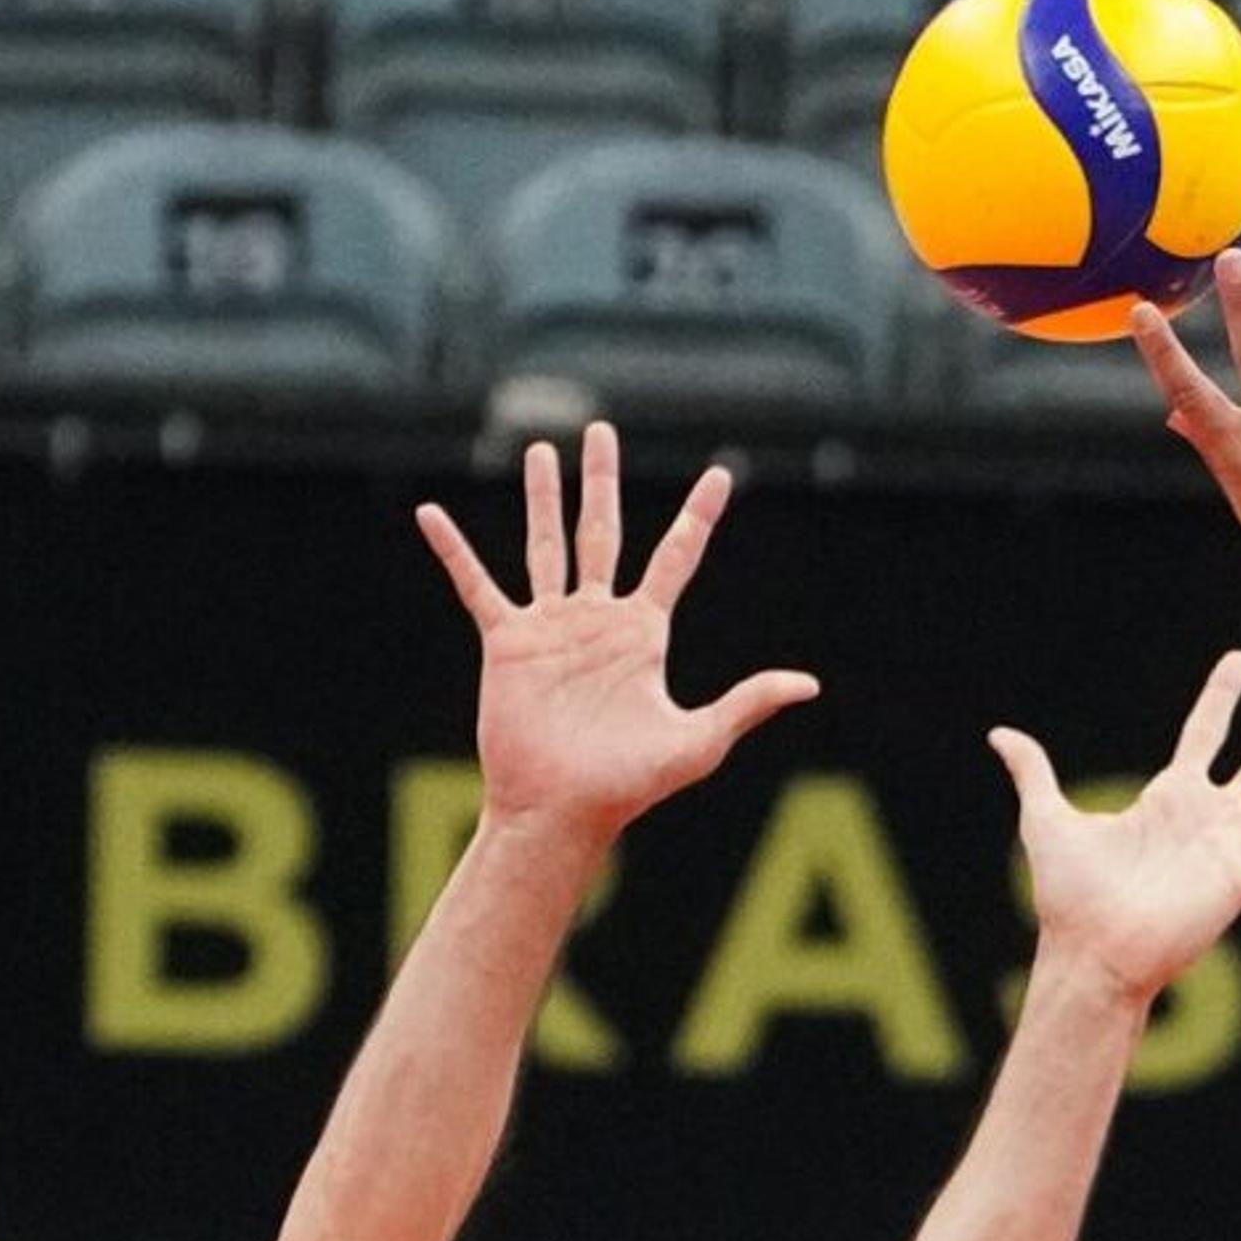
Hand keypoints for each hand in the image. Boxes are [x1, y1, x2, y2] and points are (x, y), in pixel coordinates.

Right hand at [416, 422, 817, 849]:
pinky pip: (477, 585)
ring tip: (540, 451)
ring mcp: (551, 626)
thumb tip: (808, 684)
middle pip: (602, 531)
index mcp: (644, 633)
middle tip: (601, 430)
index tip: (720, 473)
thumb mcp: (699, 740)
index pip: (677, 556)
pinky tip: (432, 514)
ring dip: (542, 497)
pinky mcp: (508, 642)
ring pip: (545, 544)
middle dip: (602, 482)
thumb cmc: (630, 785)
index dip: (698, 515)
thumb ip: (748, 702)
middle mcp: (598, 619)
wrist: (564, 809)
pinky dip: (454, 550)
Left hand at [998, 650, 1240, 1005]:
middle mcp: (1215, 818)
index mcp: (1173, 797)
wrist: (1091, 952)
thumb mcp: (1049, 820)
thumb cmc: (1070, 898)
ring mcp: (1239, 848)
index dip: (1221, 695)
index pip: (1205, 732)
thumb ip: (1036, 773)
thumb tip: (1001, 734)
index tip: (1239, 659)